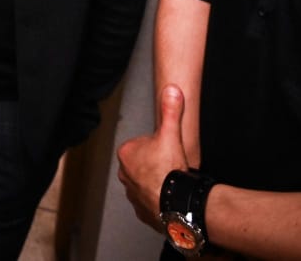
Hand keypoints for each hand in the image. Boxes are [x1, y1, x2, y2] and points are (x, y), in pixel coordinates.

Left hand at [117, 83, 191, 231]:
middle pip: (142, 163)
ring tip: (170, 181)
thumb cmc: (169, 171)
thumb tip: (172, 91)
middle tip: (170, 166)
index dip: (157, 147)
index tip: (166, 151)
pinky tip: (168, 195)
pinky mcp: (141, 209)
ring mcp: (131, 193)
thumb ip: (170, 110)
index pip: (141, 144)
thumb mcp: (171, 133)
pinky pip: (149, 200)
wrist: (175, 204)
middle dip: (155, 164)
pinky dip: (157, 198)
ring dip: (156, 181)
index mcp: (126, 153)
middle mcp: (124, 174)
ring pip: (145, 182)